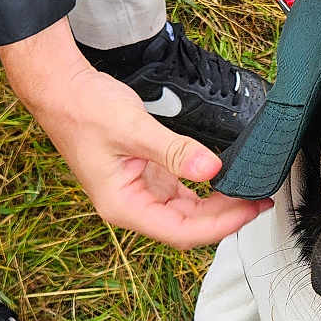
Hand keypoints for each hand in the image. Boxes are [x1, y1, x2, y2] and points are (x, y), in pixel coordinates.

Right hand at [0, 18, 270, 248]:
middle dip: (227, 217)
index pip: (183, 232)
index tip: (250, 209)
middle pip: (189, 227)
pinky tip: (226, 183)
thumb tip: (212, 169)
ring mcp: (139, 194)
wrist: (60, 89)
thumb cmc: (84, 109)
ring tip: (250, 193)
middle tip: (260, 200)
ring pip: (188, 214)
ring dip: (219, 207)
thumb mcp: (134, 128)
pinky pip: (182, 196)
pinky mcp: (146, 179)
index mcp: (124, 206)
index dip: (222, 225)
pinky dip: (206, 193)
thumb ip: (175, 151)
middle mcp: (132, 207)